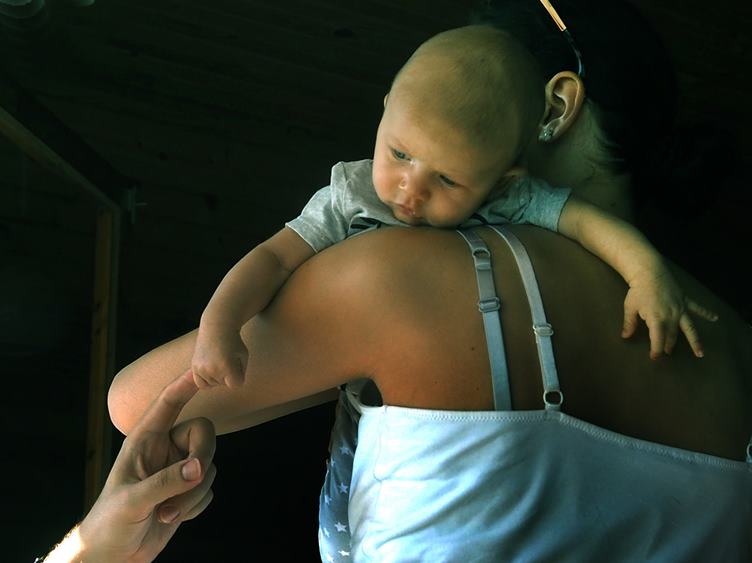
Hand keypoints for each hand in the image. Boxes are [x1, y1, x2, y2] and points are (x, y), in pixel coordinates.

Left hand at [75, 370, 215, 561]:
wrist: (114, 555)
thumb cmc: (110, 522)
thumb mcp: (133, 501)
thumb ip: (166, 482)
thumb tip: (199, 467)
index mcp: (145, 440)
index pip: (169, 402)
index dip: (186, 384)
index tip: (205, 371)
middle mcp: (165, 449)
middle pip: (203, 434)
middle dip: (202, 458)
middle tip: (193, 479)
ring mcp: (178, 470)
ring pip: (208, 466)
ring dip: (192, 495)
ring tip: (166, 514)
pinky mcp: (187, 491)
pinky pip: (209, 489)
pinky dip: (195, 506)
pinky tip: (171, 518)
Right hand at [192, 320, 248, 388]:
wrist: (216, 327)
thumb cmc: (233, 342)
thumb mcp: (244, 356)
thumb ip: (240, 373)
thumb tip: (230, 385)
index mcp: (228, 367)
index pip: (236, 384)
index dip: (238, 376)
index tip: (237, 365)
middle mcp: (213, 369)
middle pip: (224, 384)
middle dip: (228, 375)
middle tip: (226, 358)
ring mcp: (202, 369)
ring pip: (213, 384)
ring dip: (217, 376)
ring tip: (218, 360)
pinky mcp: (194, 368)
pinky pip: (201, 384)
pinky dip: (207, 379)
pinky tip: (211, 368)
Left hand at [622, 267, 717, 358]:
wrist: (649, 271)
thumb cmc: (638, 290)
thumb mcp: (630, 308)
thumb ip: (629, 324)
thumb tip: (625, 337)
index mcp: (657, 320)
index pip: (658, 340)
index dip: (656, 351)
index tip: (654, 358)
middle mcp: (671, 316)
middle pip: (672, 336)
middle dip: (669, 346)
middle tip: (667, 353)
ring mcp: (680, 308)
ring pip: (689, 328)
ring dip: (695, 341)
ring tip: (700, 353)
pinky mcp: (684, 300)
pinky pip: (697, 308)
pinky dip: (706, 313)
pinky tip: (715, 318)